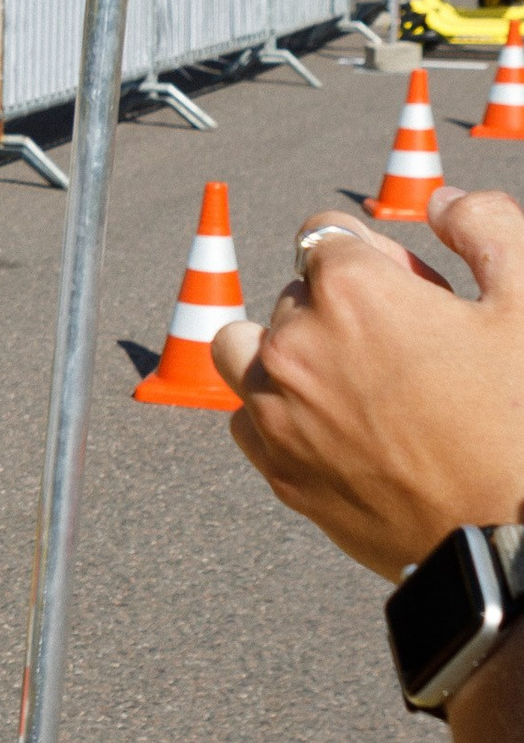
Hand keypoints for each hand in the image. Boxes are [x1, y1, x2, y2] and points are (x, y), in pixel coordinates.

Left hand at [215, 186, 523, 578]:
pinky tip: (338, 428)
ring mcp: (277, 412)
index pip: (325, 234)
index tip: (412, 292)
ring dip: (286, 348)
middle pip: (294, 292)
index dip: (374, 258)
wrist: (511, 540)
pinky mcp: (278, 472)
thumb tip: (440, 201)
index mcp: (350, 290)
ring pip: (245, 348)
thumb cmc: (523, 420)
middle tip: (409, 347)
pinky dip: (278, 411)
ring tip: (352, 379)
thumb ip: (486, 227)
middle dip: (341, 305)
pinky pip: (246, 417)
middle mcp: (294, 344)